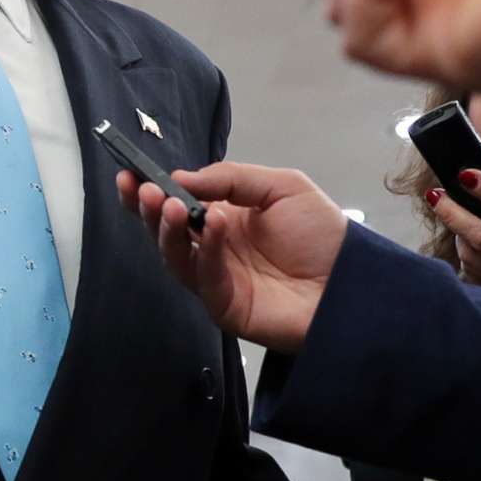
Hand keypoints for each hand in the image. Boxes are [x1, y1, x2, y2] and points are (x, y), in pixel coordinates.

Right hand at [118, 161, 347, 353]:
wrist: (352, 282)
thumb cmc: (322, 234)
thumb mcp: (281, 187)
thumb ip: (232, 179)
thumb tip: (182, 176)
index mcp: (221, 220)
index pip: (174, 206)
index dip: (148, 192)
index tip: (128, 174)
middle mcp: (212, 249)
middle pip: (165, 233)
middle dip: (148, 210)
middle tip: (144, 190)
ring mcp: (216, 280)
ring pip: (176, 258)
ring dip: (167, 230)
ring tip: (168, 204)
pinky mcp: (225, 306)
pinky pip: (205, 278)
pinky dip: (205, 251)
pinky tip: (212, 225)